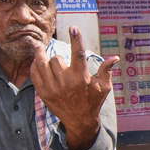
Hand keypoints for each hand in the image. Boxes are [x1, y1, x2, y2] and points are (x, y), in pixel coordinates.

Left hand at [32, 26, 118, 149]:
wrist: (80, 121)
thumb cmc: (93, 101)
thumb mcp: (103, 86)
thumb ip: (106, 70)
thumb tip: (115, 57)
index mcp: (81, 78)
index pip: (78, 53)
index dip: (76, 39)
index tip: (73, 28)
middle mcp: (65, 82)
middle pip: (56, 58)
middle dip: (59, 56)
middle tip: (61, 60)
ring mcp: (52, 88)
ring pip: (42, 63)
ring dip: (40, 54)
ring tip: (38, 47)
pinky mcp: (43, 93)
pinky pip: (34, 74)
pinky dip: (34, 66)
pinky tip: (37, 62)